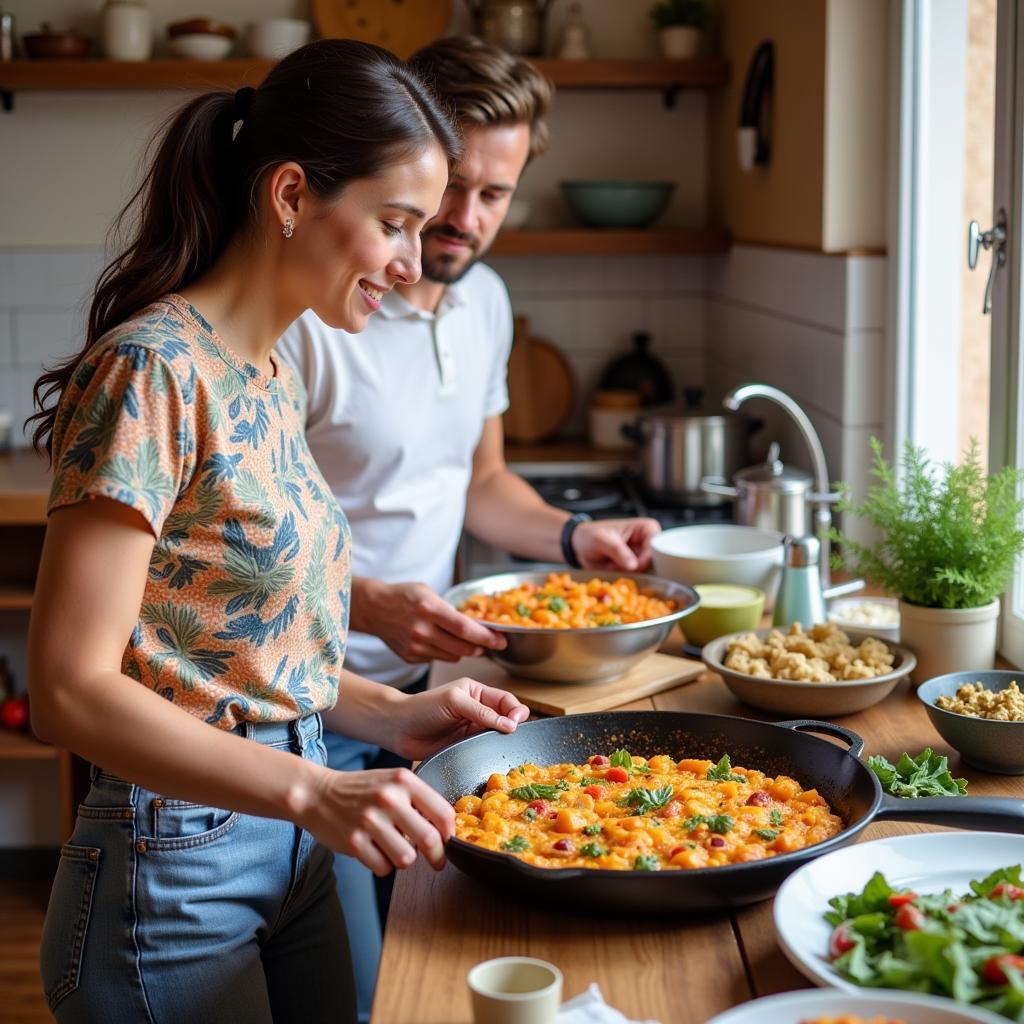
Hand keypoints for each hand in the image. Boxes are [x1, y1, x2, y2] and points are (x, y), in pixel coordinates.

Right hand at [305, 764, 454, 876]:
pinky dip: (382, 864)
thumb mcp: (393, 781)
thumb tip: (447, 827)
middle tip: (437, 861)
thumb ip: (419, 798)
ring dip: (404, 859)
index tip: (448, 841)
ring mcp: (370, 821)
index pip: (442, 812)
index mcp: (403, 781)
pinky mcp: (354, 842)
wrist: (318, 794)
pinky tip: (375, 850)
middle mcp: (389, 799)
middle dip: (437, 856)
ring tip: (394, 847)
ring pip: (407, 859)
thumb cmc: (361, 790)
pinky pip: (383, 868)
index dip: (450, 832)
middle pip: (429, 840)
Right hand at [357, 579, 505, 662]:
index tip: (501, 640)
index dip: (487, 637)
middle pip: (463, 648)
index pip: (465, 629)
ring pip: (453, 656)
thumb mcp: (429, 593)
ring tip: (464, 640)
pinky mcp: (411, 657)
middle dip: (481, 647)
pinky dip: (445, 652)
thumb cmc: (404, 596)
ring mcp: (416, 646)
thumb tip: (476, 626)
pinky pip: (438, 659)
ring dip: (464, 650)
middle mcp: (422, 630)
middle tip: (490, 643)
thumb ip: (450, 610)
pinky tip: (440, 641)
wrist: (374, 608)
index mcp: (429, 609)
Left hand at [387, 678, 529, 760]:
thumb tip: (510, 724)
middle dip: (512, 726)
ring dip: (501, 741)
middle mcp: (477, 710)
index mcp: (476, 692)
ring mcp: (472, 729)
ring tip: (502, 746)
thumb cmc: (422, 708)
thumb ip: (482, 712)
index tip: (517, 722)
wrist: (398, 729)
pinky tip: (490, 755)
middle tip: (511, 735)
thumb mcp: (455, 702)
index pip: (506, 699)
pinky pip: (484, 749)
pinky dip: (490, 752)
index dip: (516, 710)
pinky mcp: (465, 746)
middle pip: (505, 717)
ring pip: (497, 735)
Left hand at [571, 517, 660, 571]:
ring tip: (612, 567)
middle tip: (618, 568)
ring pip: (646, 574)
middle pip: (654, 563)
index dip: (646, 559)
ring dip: (629, 576)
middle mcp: (649, 544)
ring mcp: (642, 558)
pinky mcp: (635, 570)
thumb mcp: (602, 540)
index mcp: (647, 529)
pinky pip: (637, 580)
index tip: (632, 566)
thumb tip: (634, 566)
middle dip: (637, 570)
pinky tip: (613, 572)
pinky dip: (625, 581)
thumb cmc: (591, 536)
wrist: (579, 546)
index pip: (657, 547)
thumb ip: (618, 551)